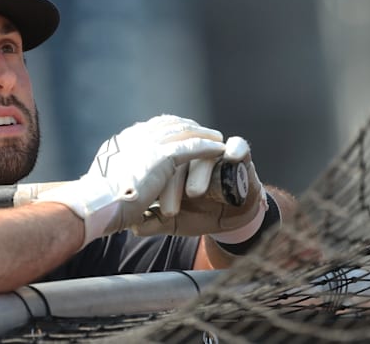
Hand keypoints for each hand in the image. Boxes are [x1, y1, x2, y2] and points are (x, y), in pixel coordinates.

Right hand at [36, 115, 225, 247]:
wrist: (97, 206)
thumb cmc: (97, 204)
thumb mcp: (103, 186)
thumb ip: (115, 179)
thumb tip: (113, 187)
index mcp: (120, 143)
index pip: (148, 128)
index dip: (166, 128)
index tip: (178, 131)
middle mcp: (134, 138)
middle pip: (167, 124)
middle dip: (186, 125)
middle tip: (202, 130)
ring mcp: (148, 145)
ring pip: (183, 132)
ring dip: (202, 133)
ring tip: (216, 138)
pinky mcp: (162, 157)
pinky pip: (192, 147)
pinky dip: (207, 147)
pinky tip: (220, 149)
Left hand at [129, 156, 266, 237]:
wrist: (231, 219)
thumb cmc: (197, 214)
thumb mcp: (172, 222)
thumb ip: (151, 222)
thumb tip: (131, 224)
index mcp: (168, 165)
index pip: (154, 167)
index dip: (150, 187)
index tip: (147, 209)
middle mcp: (188, 153)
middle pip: (176, 158)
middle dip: (171, 185)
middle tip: (170, 210)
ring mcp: (213, 150)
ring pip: (203, 153)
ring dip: (199, 172)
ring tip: (194, 192)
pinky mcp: (238, 152)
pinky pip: (238, 145)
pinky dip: (236, 149)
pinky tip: (231, 157)